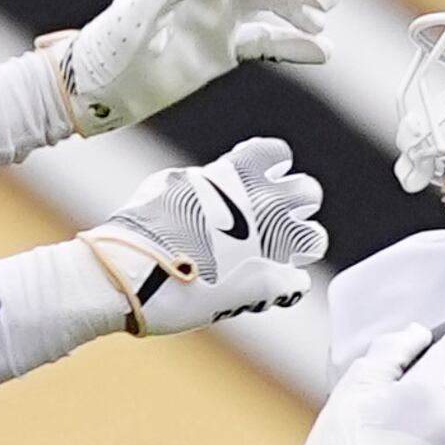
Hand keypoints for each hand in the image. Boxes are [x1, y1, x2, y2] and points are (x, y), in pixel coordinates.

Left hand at [53, 0, 333, 134]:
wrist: (95, 91)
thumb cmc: (108, 53)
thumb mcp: (133, 21)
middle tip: (326, 4)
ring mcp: (214, 22)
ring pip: (268, 10)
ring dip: (297, 15)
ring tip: (323, 28)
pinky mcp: (219, 50)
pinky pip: (264, 44)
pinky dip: (292, 46)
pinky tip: (321, 52)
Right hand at [78, 138, 324, 336]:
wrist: (130, 273)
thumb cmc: (140, 229)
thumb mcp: (170, 185)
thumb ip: (203, 184)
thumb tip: (209, 184)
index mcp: (238, 174)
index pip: (277, 154)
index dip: (271, 169)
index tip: (257, 183)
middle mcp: (263, 204)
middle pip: (308, 192)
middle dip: (295, 204)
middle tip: (274, 220)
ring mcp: (270, 246)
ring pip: (314, 238)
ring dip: (298, 246)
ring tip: (277, 256)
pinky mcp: (268, 285)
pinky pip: (298, 283)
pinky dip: (283, 287)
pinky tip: (264, 290)